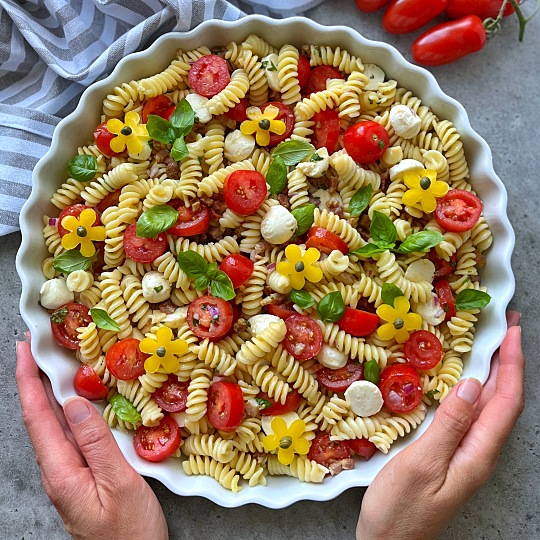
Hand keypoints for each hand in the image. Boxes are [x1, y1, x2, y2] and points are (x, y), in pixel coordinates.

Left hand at [16, 339, 167, 539]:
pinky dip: (67, 411)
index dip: (29, 380)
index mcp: (61, 472)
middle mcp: (58, 471)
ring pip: (53, 426)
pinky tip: (77, 404)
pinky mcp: (81, 478)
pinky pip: (69, 436)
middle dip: (33, 381)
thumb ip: (96, 443)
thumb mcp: (119, 484)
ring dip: (49, 393)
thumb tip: (75, 403)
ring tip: (53, 367)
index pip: (37, 417)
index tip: (25, 350)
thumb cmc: (130, 532)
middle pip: (39, 418)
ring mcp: (68, 475)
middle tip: (36, 349)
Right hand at [357, 311, 523, 539]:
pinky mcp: (451, 455)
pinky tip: (462, 382)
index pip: (505, 402)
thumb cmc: (400, 510)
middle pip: (502, 401)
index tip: (510, 332)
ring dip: (493, 374)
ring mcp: (465, 455)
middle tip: (504, 328)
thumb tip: (470, 384)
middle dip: (509, 362)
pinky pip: (470, 415)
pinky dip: (472, 390)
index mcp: (478, 454)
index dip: (511, 365)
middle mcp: (478, 453)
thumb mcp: (422, 465)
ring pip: (488, 408)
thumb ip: (449, 425)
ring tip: (490, 346)